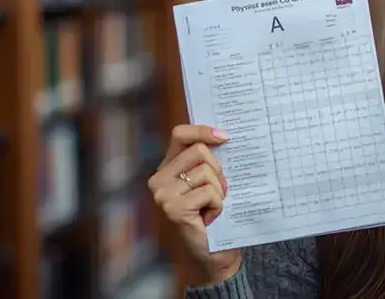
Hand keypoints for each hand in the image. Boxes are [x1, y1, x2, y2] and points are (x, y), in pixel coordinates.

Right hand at [148, 124, 241, 285]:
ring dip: (219, 190)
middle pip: (199, 151)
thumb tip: (225, 135)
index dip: (202, 130)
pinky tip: (210, 217)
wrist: (214, 253)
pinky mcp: (173, 208)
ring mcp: (163, 194)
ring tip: (212, 207)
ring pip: (206, 172)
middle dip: (218, 169)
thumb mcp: (211, 181)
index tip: (225, 137)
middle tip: (219, 190)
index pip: (180, 134)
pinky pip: (208, 192)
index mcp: (168, 167)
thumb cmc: (215, 214)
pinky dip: (218, 204)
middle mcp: (159, 179)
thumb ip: (209, 161)